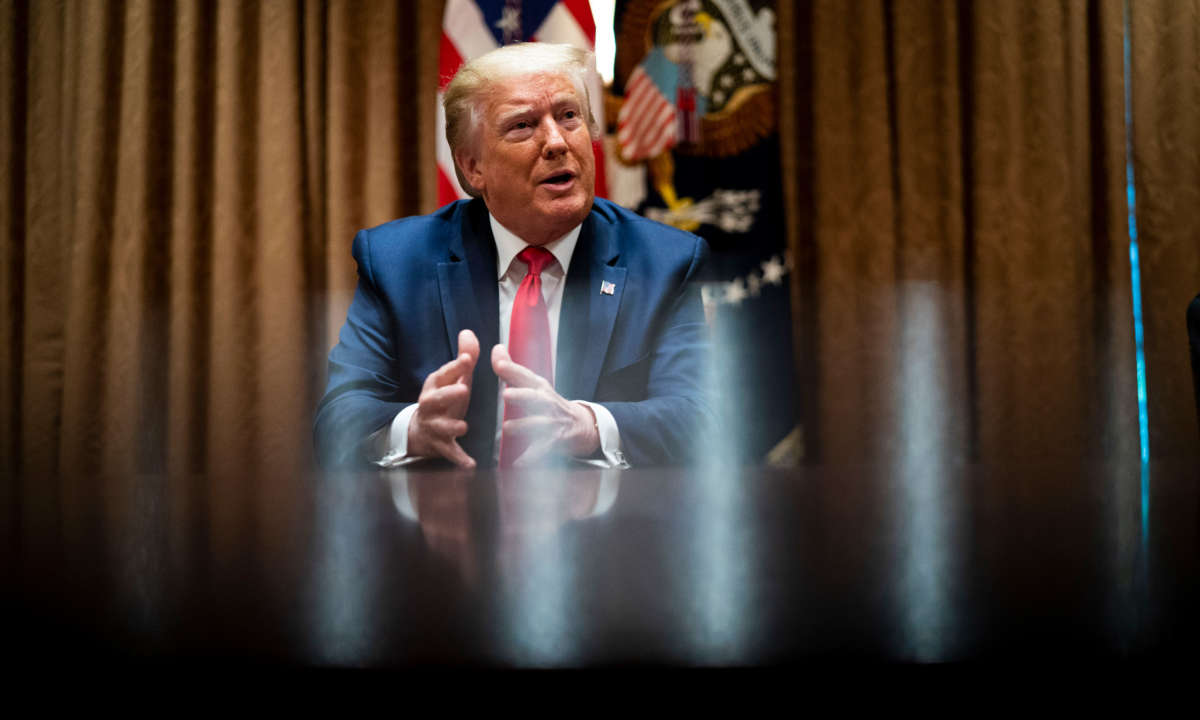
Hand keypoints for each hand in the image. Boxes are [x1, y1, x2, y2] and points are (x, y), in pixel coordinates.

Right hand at [408, 329, 478, 467]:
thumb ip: (464, 357)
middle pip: (435, 399)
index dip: (454, 367)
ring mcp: (433, 426)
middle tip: (463, 389)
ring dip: (451, 427)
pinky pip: (449, 453)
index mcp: (435, 387)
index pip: (443, 374)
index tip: (467, 359)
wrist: (419, 431)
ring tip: (464, 427)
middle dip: (447, 394)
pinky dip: (459, 459)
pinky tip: (471, 464)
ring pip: (440, 427)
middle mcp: (430, 406)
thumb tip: (468, 331)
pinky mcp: (439, 445)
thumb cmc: (444, 400)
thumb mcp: (454, 379)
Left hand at [492, 343, 599, 464]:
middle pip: (534, 398)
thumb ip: (513, 369)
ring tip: (507, 428)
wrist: (580, 425)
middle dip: (522, 396)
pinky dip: (530, 458)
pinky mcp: (554, 443)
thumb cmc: (548, 403)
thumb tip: (496, 348)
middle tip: (507, 395)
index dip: (511, 368)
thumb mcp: (534, 385)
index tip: (497, 360)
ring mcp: (551, 424)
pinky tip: (518, 464)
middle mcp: (546, 403)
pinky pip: (541, 452)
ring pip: (537, 425)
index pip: (525, 375)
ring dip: (523, 426)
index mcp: (539, 387)